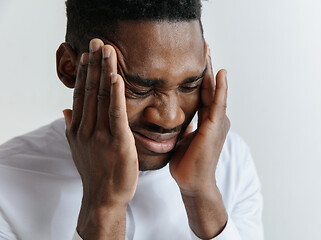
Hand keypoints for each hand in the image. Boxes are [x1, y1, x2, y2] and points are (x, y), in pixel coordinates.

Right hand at [63, 39, 137, 239]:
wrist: (103, 197)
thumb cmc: (95, 172)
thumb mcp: (79, 149)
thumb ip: (72, 127)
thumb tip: (65, 110)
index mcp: (78, 128)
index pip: (81, 94)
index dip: (85, 73)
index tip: (88, 54)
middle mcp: (86, 128)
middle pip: (90, 90)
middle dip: (95, 65)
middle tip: (98, 42)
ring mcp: (100, 134)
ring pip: (102, 97)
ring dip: (105, 72)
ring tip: (107, 50)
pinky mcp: (117, 141)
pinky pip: (115, 114)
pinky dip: (116, 95)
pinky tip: (117, 78)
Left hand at [169, 46, 229, 238]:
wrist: (192, 182)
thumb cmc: (187, 163)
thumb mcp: (184, 137)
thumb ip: (185, 125)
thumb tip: (175, 117)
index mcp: (207, 120)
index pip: (203, 92)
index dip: (200, 74)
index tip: (193, 57)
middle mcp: (215, 118)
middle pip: (210, 87)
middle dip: (206, 66)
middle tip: (204, 45)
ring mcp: (217, 122)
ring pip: (215, 90)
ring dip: (212, 70)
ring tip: (209, 50)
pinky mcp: (214, 128)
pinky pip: (218, 104)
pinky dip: (220, 88)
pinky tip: (219, 73)